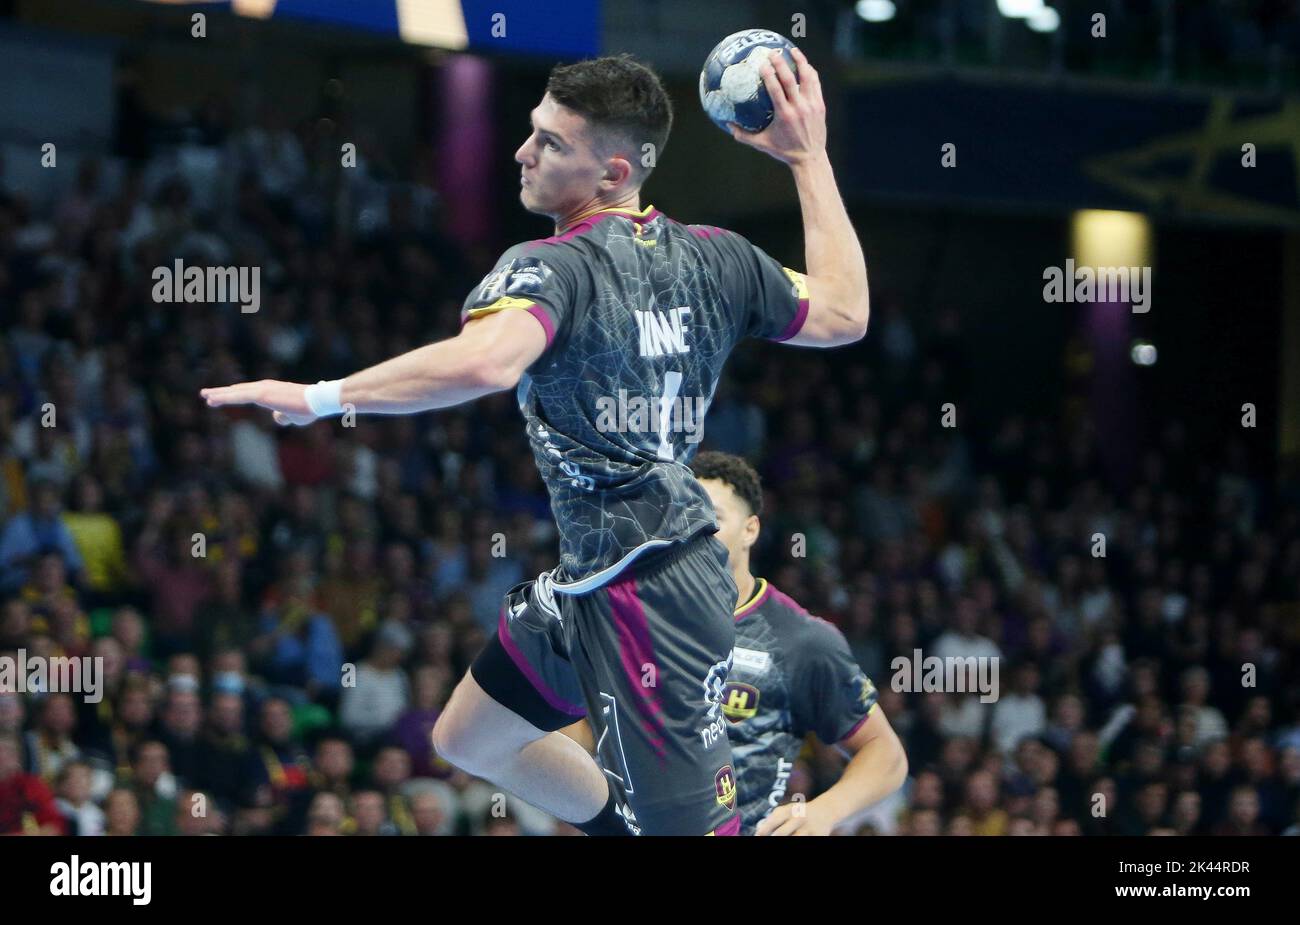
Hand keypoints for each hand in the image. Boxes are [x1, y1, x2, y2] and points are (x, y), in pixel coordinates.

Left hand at [200, 379, 318, 426]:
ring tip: (204, 396)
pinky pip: (239, 396)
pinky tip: (213, 399)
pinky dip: (225, 397)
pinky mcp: (262, 394)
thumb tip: (276, 418)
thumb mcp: (294, 416)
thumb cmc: (309, 408)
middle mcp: (264, 387)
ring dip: (219, 394)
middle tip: (205, 394)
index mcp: (271, 391)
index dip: (234, 395)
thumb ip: (283, 416)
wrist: (318, 401)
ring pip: (235, 392)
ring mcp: (262, 389)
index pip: (247, 393)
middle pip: (238, 390)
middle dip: (221, 393)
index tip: (220, 398)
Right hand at [729, 47, 825, 165]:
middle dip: (781, 63)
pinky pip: (815, 83)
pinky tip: (805, 65)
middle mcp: (798, 108)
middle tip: (773, 52)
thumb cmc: (784, 151)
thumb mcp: (762, 144)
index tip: (762, 64)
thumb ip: (743, 135)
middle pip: (790, 79)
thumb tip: (727, 124)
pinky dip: (809, 72)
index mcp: (784, 115)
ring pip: (807, 77)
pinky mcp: (820, 105)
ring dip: (800, 61)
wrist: (810, 158)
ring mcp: (811, 105)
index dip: (769, 74)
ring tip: (793, 50)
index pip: (776, 89)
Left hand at [754, 797, 836, 835]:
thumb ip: (773, 818)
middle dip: (772, 839)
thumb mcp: (787, 810)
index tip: (757, 836)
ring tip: (779, 845)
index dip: (763, 830)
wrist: (825, 811)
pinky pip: (805, 842)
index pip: (773, 821)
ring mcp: (808, 828)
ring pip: (795, 839)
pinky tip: (794, 839)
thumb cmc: (799, 813)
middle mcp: (798, 818)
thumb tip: (758, 831)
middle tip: (765, 843)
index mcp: (789, 811)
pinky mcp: (817, 836)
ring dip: (786, 842)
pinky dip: (798, 842)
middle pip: (781, 833)